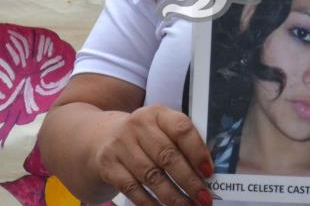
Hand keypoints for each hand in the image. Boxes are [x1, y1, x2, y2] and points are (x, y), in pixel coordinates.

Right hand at [93, 105, 212, 205]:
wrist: (100, 137)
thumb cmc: (143, 137)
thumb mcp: (161, 129)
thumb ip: (182, 145)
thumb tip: (205, 173)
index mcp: (158, 113)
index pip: (181, 129)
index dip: (197, 152)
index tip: (209, 172)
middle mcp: (138, 125)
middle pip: (167, 156)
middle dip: (189, 181)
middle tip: (204, 198)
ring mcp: (120, 145)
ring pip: (151, 176)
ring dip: (173, 197)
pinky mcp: (108, 165)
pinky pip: (133, 189)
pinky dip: (150, 203)